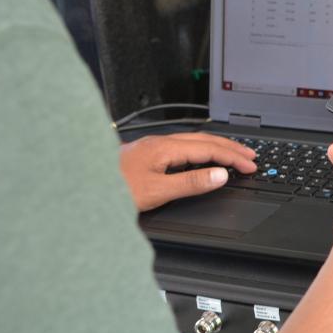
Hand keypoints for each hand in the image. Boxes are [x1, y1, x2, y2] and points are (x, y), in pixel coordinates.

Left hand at [119, 133, 256, 211]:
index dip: (233, 157)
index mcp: (165, 148)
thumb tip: (220, 175)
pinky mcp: (146, 154)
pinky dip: (202, 150)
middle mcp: (160, 143)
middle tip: (251, 156)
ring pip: (194, 141)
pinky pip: (183, 146)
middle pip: (204, 140)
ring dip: (217, 147)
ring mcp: (152, 147)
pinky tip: (203, 156)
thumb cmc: (112, 190)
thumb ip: (191, 182)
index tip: (250, 166)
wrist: (80, 186)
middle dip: (231, 147)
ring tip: (234, 153)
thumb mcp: (157, 191)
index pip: (209, 149)